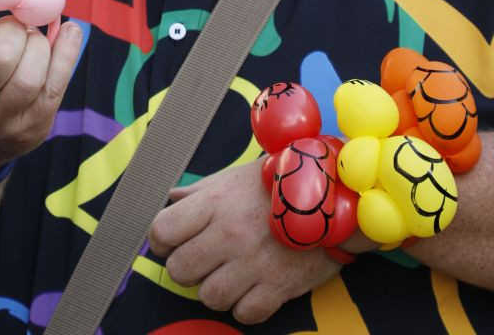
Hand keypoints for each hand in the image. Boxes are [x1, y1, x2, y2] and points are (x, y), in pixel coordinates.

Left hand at [148, 161, 341, 323]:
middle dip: (186, 267)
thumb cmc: (276, 184)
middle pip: (180, 270)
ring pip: (209, 296)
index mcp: (215, 203)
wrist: (332, 195)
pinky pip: (243, 314)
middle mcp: (229, 234)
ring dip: (215, 289)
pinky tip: (252, 287)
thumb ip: (198, 192)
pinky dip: (244, 305)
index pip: (162, 230)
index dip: (161, 240)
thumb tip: (169, 198)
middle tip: (202, 260)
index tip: (171, 241)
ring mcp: (254, 263)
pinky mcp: (278, 287)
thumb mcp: (233, 178)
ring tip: (230, 273)